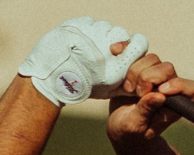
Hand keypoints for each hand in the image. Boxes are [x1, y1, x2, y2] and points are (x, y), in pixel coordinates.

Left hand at [18, 16, 147, 105]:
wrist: (51, 78)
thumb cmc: (81, 86)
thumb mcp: (107, 92)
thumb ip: (127, 87)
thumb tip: (142, 83)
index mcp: (118, 65)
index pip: (141, 41)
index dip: (134, 44)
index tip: (123, 50)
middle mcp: (108, 48)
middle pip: (121, 32)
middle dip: (113, 40)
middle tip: (100, 51)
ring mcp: (93, 34)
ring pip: (104, 27)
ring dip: (98, 36)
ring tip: (86, 49)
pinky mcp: (80, 25)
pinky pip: (89, 23)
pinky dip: (85, 31)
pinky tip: (78, 43)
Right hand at [106, 49, 193, 143]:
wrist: (120, 126)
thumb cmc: (131, 132)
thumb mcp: (136, 126)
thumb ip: (146, 111)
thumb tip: (159, 96)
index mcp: (176, 104)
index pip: (191, 88)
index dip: (178, 85)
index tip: (161, 91)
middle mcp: (169, 86)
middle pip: (168, 68)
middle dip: (149, 78)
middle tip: (137, 94)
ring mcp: (155, 74)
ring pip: (152, 58)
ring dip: (135, 72)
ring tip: (128, 90)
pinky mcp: (140, 66)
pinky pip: (137, 49)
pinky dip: (126, 48)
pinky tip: (115, 51)